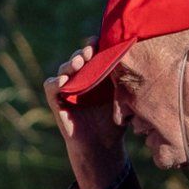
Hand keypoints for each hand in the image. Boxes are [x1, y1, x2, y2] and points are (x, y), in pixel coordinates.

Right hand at [42, 42, 124, 188]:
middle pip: (77, 57)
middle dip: (83, 52)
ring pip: (64, 69)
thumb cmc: (114, 124)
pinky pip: (50, 87)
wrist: (102, 147)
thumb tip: (138, 63)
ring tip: (79, 63)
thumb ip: (125, 83)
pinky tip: (64, 81)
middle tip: (90, 52)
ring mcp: (68, 90)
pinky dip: (55, 82)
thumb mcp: (123, 100)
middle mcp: (80, 80)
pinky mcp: (57, 102)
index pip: (92, 53)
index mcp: (95, 76)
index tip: (100, 41)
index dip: (94, 44)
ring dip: (70, 63)